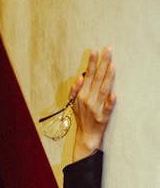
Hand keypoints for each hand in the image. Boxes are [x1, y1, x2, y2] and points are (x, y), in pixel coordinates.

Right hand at [69, 47, 116, 161]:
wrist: (86, 136)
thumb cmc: (81, 117)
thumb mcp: (73, 103)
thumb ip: (74, 90)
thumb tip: (78, 79)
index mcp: (82, 95)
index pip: (88, 75)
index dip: (91, 63)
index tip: (95, 51)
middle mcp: (88, 100)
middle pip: (97, 79)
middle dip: (102, 64)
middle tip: (108, 51)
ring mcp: (96, 109)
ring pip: (103, 91)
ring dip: (107, 79)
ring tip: (112, 66)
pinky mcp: (103, 118)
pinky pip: (107, 110)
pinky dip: (110, 103)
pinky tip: (114, 96)